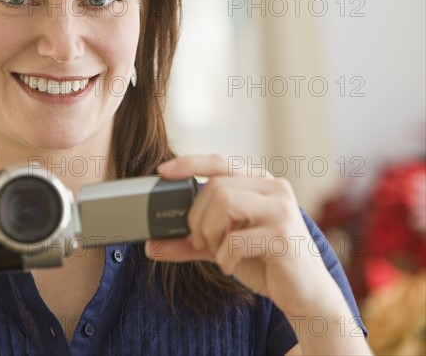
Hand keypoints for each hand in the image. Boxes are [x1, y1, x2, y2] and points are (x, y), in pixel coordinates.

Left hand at [145, 155, 338, 316]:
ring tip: (217, 251)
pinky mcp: (284, 235)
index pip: (219, 161)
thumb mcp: (221, 246)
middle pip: (215, 187)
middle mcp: (274, 187)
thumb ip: (189, 242)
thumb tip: (151, 245)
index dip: (189, 163)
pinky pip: (236, 239)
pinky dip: (224, 256)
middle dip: (197, 218)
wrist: (306, 295)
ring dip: (209, 233)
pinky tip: (232, 265)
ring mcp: (282, 209)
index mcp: (259, 181)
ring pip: (224, 203)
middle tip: (200, 241)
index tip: (162, 171)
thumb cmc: (265, 262)